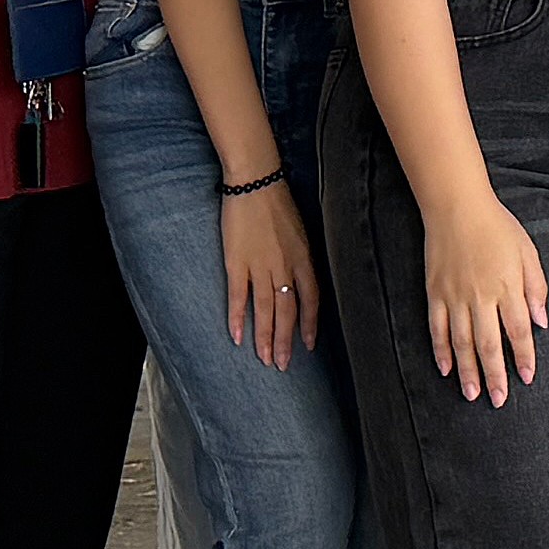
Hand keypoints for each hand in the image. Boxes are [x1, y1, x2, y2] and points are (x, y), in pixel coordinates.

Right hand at [223, 178, 319, 367]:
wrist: (255, 183)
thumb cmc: (279, 204)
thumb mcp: (301, 232)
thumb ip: (301, 259)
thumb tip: (302, 282)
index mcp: (304, 259)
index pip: (311, 300)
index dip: (309, 324)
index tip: (307, 345)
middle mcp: (285, 267)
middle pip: (288, 312)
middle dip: (285, 341)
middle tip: (281, 365)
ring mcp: (260, 267)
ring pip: (265, 310)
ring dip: (264, 337)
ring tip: (263, 359)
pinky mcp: (237, 263)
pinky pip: (238, 297)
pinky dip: (237, 318)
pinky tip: (237, 337)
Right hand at [421, 190, 548, 403]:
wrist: (457, 207)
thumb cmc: (498, 227)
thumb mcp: (527, 251)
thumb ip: (536, 287)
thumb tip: (542, 322)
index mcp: (507, 286)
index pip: (518, 331)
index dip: (523, 357)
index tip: (526, 378)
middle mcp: (481, 296)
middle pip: (489, 344)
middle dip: (495, 375)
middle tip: (498, 400)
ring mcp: (455, 296)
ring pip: (461, 342)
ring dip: (467, 371)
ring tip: (472, 394)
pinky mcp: (435, 293)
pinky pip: (437, 328)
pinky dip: (440, 350)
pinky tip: (445, 369)